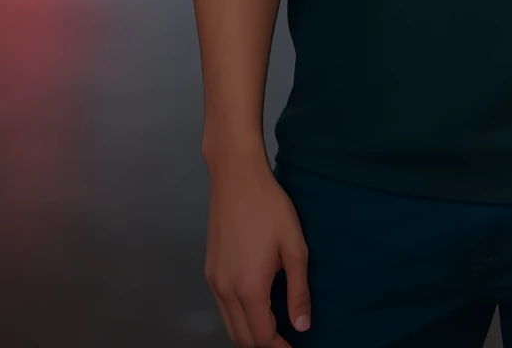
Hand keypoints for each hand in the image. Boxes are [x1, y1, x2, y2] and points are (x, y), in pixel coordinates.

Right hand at [204, 151, 310, 346]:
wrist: (236, 180)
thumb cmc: (271, 209)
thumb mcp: (294, 247)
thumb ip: (298, 290)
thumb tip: (302, 326)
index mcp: (249, 289)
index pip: (261, 336)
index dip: (279, 347)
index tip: (295, 346)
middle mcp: (225, 292)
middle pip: (241, 337)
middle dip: (263, 344)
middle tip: (286, 339)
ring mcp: (213, 283)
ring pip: (229, 324)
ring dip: (249, 332)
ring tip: (274, 325)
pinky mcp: (209, 272)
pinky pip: (222, 307)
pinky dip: (238, 316)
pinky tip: (256, 305)